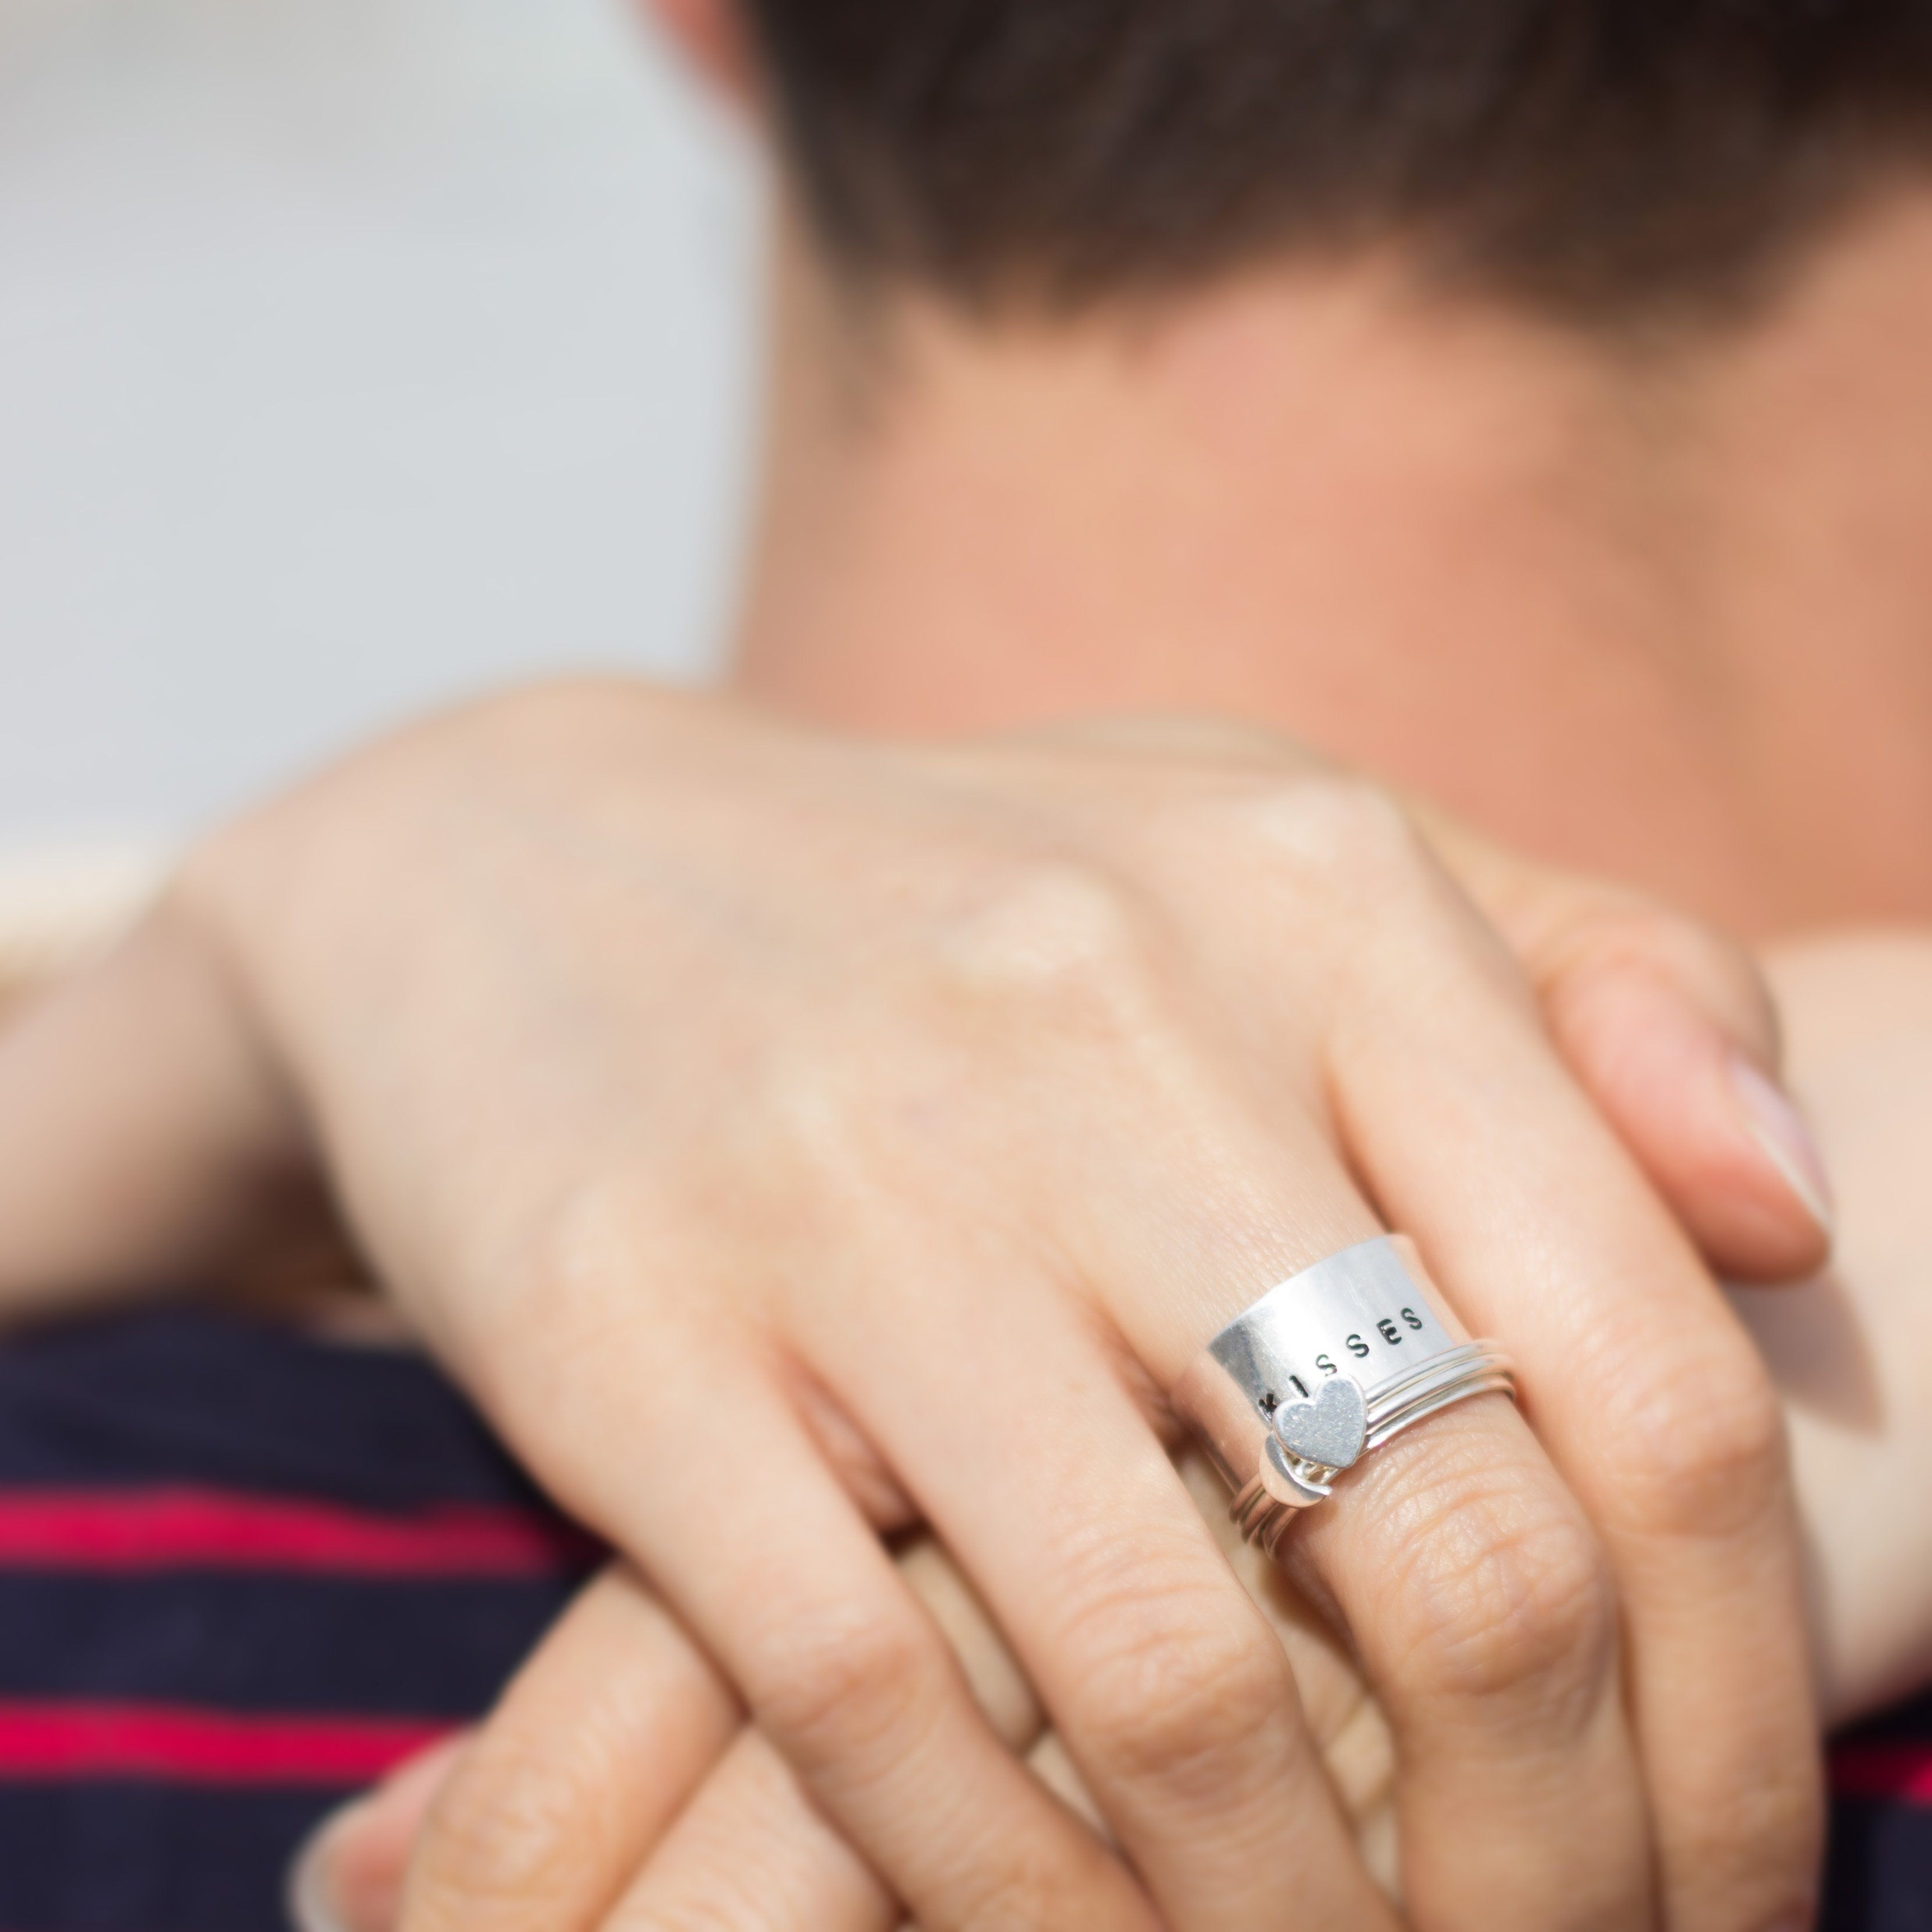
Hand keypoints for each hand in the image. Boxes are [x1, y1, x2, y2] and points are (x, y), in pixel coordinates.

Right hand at [0, 686, 1828, 1930]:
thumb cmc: (976, 897)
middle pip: (1458, 1555)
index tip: (1728, 1873)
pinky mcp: (629, 1328)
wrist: (546, 869)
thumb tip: (1793, 1220)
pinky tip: (1079, 1928)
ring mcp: (852, 1179)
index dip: (1738, 1687)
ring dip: (1295, 1922)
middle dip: (1566, 1862)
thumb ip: (1586, 985)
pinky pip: (874, 1704)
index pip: (1654, 1358)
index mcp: (1312, 895)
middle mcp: (1101, 1012)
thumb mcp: (1282, 858)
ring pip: (1171, 1682)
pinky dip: (1012, 1884)